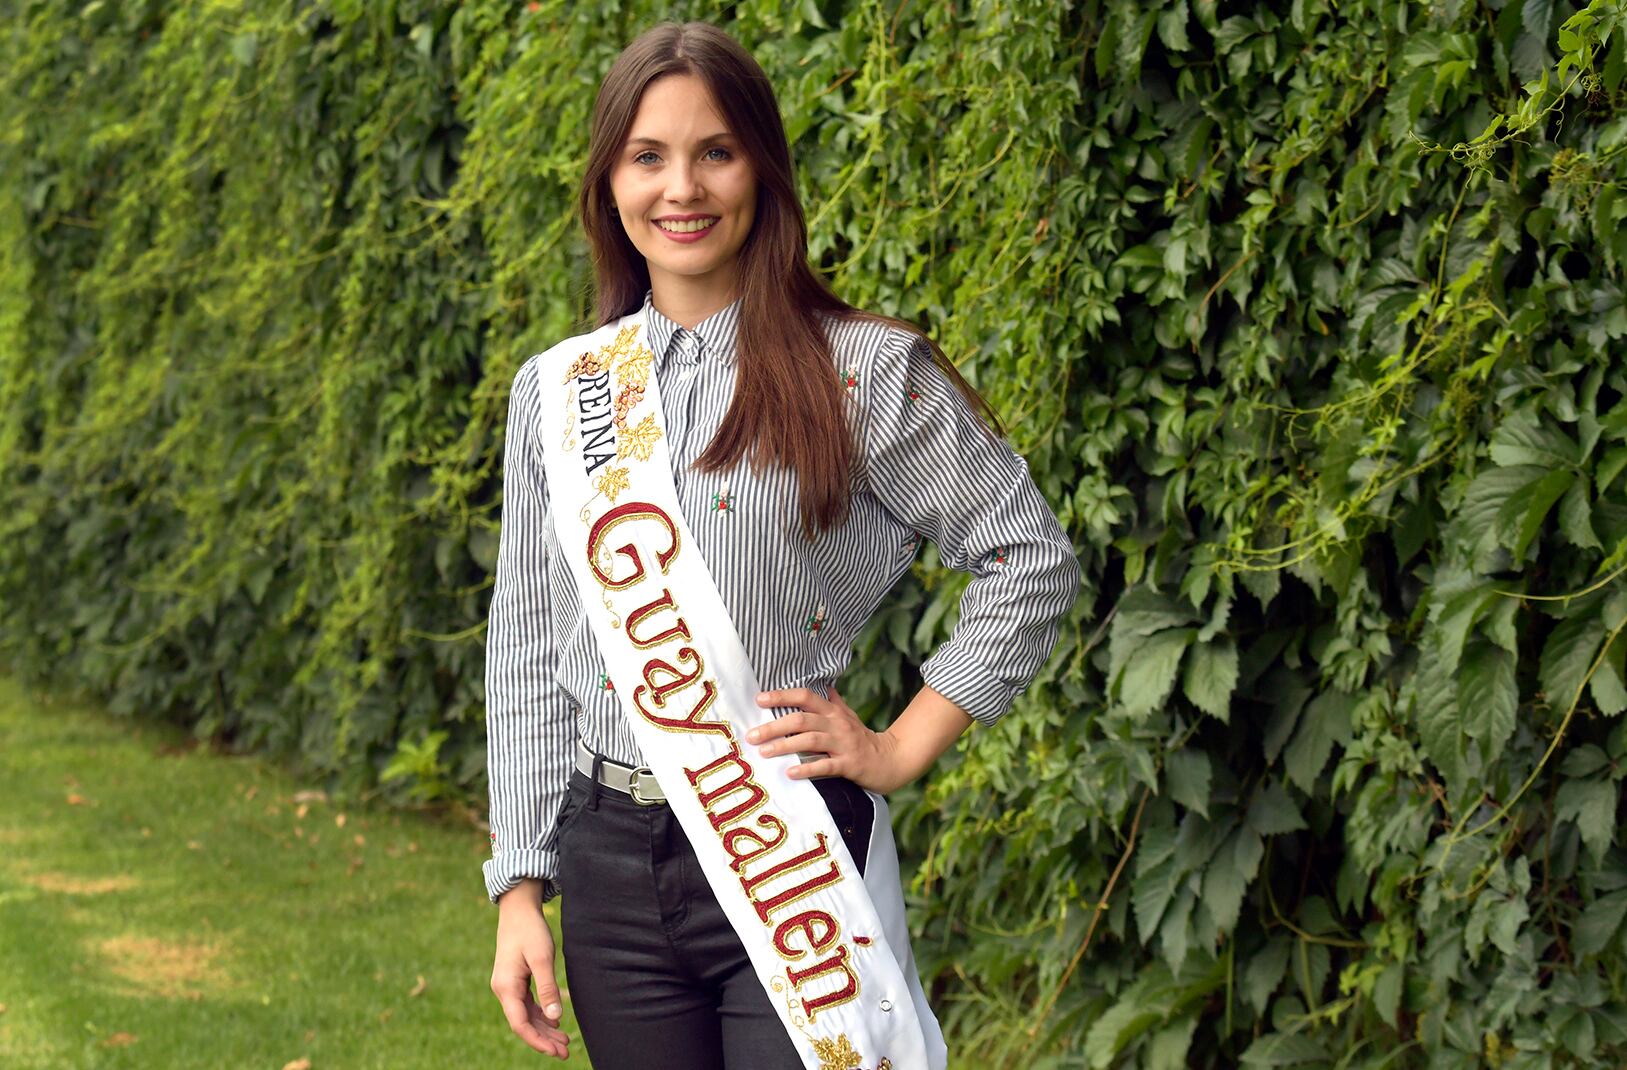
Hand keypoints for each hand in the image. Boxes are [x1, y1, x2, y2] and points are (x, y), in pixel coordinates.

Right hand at [491, 882, 570, 1058]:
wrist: (518, 909)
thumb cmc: (530, 930)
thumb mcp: (542, 957)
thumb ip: (547, 987)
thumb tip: (555, 1017)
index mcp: (506, 987)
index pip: (520, 1024)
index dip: (537, 1041)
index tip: (555, 1051)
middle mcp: (503, 990)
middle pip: (523, 1023)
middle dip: (543, 1040)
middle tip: (566, 1052)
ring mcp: (508, 986)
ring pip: (526, 1016)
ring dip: (544, 1029)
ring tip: (564, 1042)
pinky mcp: (515, 980)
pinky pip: (526, 1005)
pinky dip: (541, 1015)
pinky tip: (554, 1022)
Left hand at [748, 686, 911, 793]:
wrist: (891, 760)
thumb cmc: (863, 738)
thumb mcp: (848, 716)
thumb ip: (833, 701)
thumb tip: (821, 683)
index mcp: (833, 712)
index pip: (805, 696)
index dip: (782, 696)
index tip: (759, 700)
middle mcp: (837, 724)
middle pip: (802, 719)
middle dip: (774, 726)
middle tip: (752, 735)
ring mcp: (844, 744)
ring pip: (810, 741)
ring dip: (784, 746)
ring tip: (764, 752)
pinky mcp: (850, 764)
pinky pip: (826, 766)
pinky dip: (807, 768)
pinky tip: (790, 773)